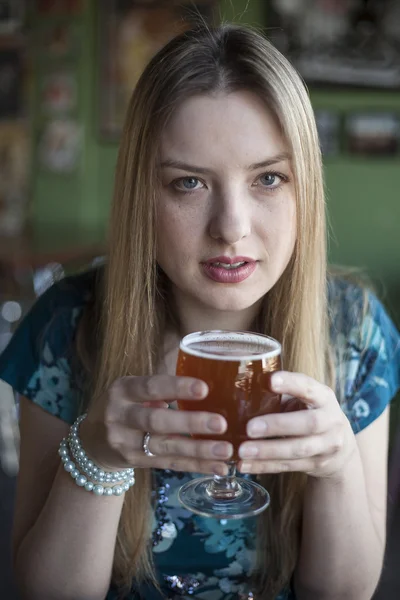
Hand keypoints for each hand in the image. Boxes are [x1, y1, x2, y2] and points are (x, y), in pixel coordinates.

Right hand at [80, 375, 232, 474]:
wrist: (91, 441)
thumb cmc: (123, 406)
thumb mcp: (131, 390)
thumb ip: (161, 389)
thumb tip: (206, 388)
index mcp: (122, 389)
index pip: (150, 386)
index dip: (177, 387)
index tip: (205, 388)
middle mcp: (120, 416)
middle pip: (157, 421)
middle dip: (190, 423)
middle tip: (221, 423)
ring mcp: (125, 442)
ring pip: (165, 447)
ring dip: (198, 450)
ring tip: (226, 450)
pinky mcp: (135, 463)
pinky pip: (169, 464)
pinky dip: (196, 466)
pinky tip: (219, 466)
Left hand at [238, 371, 356, 479]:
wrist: (341, 448)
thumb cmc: (310, 414)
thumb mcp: (304, 400)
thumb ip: (281, 395)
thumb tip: (242, 390)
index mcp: (324, 397)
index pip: (309, 387)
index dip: (291, 383)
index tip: (270, 380)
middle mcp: (331, 420)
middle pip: (308, 424)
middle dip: (278, 425)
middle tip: (250, 428)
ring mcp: (327, 446)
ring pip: (297, 450)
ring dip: (267, 451)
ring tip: (242, 450)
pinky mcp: (317, 465)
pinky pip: (288, 466)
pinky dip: (264, 466)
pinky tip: (244, 465)